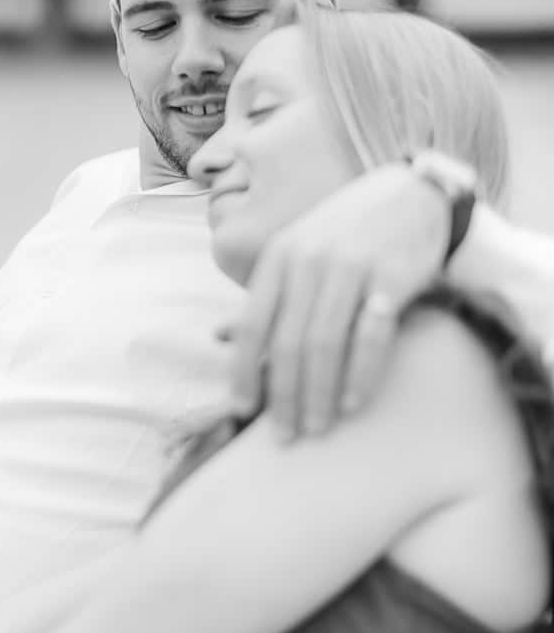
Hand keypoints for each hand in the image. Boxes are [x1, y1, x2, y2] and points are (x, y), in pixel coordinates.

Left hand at [225, 163, 449, 435]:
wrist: (412, 194)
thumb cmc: (345, 235)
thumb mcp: (296, 254)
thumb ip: (268, 297)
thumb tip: (219, 337)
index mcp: (277, 259)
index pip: (253, 325)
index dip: (243, 371)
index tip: (240, 411)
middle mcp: (307, 262)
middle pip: (287, 342)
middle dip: (282, 396)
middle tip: (284, 437)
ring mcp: (350, 268)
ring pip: (324, 343)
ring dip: (318, 394)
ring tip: (317, 429)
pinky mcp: (391, 277)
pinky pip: (371, 335)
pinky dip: (359, 374)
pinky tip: (352, 404)